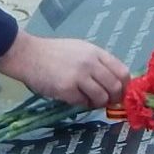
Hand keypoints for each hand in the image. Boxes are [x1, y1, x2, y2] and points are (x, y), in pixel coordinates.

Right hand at [0, 30, 127, 108]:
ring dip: (98, 103)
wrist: (28, 55)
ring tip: (88, 100)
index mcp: (95, 52)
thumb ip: (97, 62)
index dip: (125, 86)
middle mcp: (90, 63)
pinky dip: (82, 104)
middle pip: (115, 87)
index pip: (122, 72)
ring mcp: (79, 76)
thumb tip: (114, 82)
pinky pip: (83, 103)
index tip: (120, 92)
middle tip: (106, 101)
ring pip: (102, 97)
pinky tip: (74, 98)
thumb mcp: (79, 49)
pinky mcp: (67, 89)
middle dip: (113, 98)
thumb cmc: (53, 53)